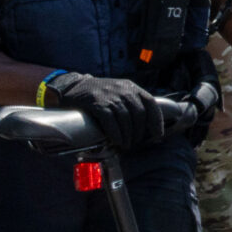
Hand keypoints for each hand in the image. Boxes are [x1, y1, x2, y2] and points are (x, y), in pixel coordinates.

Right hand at [44, 73, 166, 148]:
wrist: (73, 86)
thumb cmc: (98, 94)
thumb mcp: (118, 92)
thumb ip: (131, 103)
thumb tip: (144, 125)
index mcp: (131, 87)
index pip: (151, 104)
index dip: (156, 121)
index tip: (158, 135)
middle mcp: (123, 90)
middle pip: (139, 114)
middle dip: (139, 132)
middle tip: (135, 142)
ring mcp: (110, 96)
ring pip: (126, 119)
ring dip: (128, 135)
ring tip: (126, 145)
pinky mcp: (97, 103)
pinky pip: (110, 121)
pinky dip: (116, 133)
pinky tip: (117, 141)